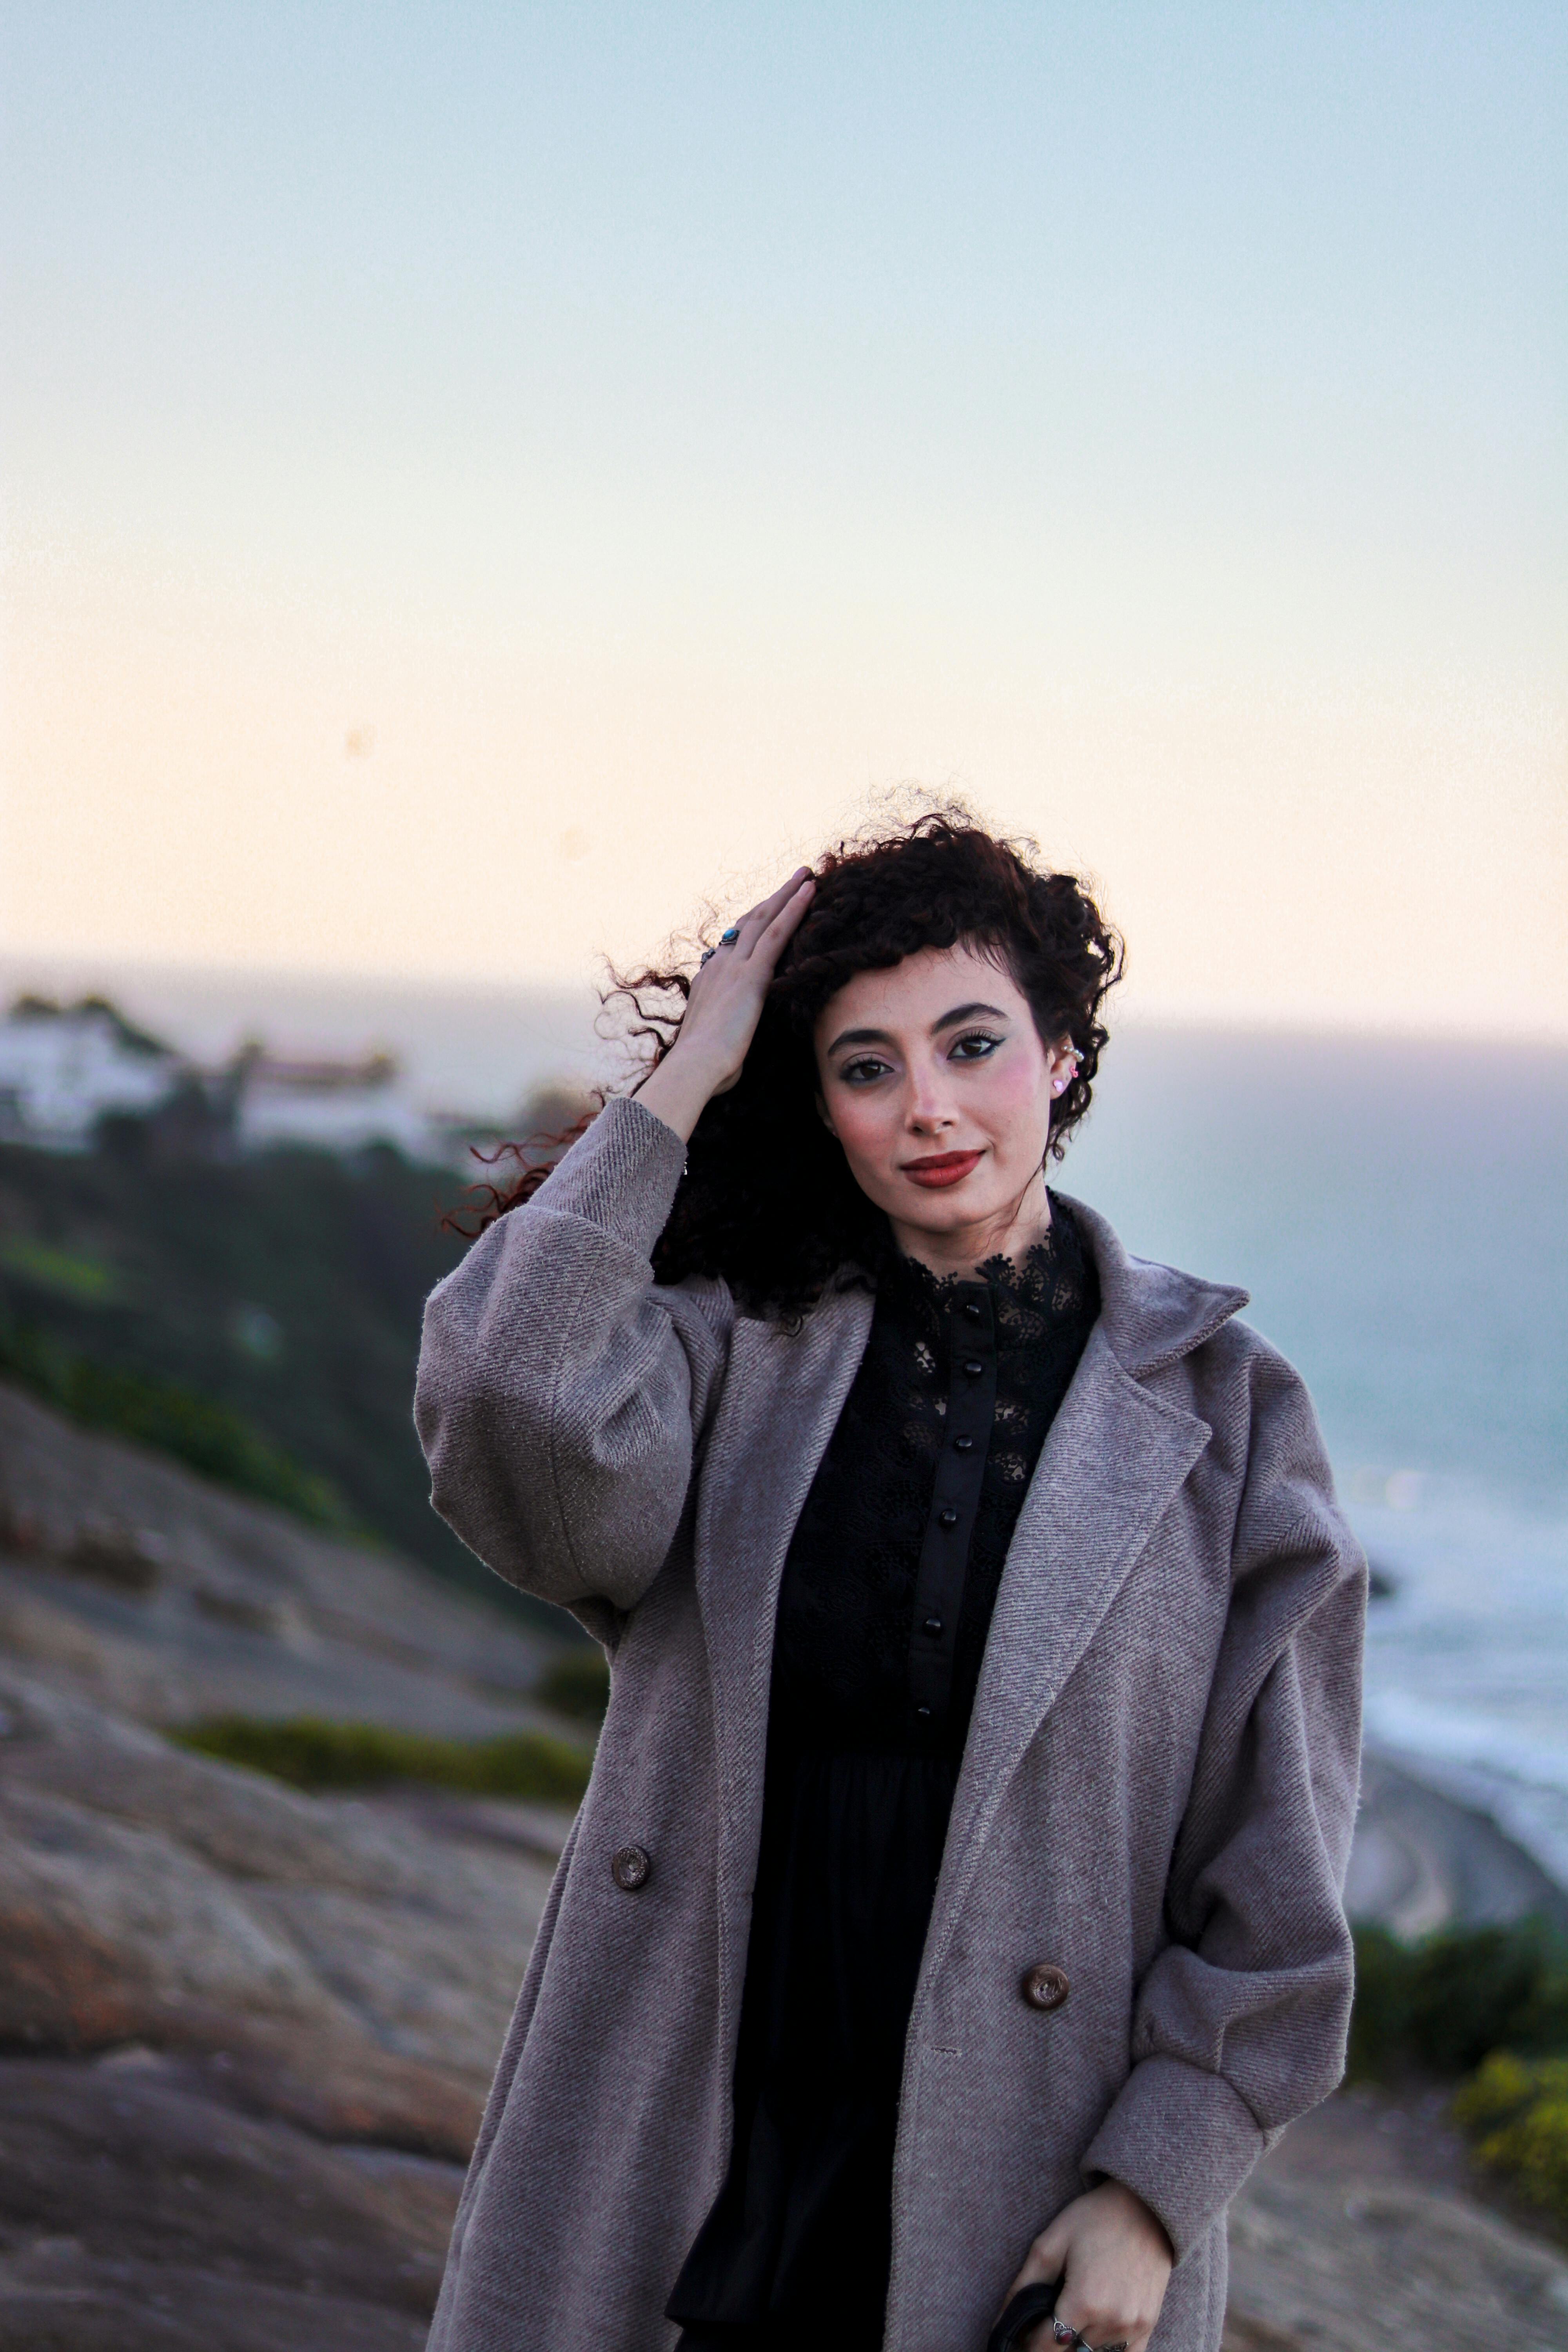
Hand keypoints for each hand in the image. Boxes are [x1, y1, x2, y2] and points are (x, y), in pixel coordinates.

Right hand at [636, 869, 814, 1140]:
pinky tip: (810, 892)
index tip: (767, 911)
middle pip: (749, 922)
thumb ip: (726, 1028)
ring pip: (765, 919)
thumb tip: (733, 1038)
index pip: (734, 943)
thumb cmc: (705, 1066)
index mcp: (710, 979)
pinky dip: (794, 909)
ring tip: (806, 876)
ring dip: (787, 894)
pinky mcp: (751, 974)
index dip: (753, 924)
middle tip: (792, 880)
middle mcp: (719, 964)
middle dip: (772, 899)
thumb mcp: (715, 1040)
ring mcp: (734, 966)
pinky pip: (777, 933)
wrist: (696, 1066)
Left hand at [1006, 2182, 1172, 2351]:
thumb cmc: (1094, 2219)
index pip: (1046, 2348)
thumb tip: (999, 2323)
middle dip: (1052, 2340)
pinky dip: (1104, 2347)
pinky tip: (1094, 2327)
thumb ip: (1023, 2286)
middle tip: (1045, 2319)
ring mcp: (1133, 2327)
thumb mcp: (1051, 2243)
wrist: (1144, 2206)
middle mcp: (1111, 2322)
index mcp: (1084, 2303)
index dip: (1029, 2345)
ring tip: (1071, 2314)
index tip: (1023, 2336)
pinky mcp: (1148, 2325)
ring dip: (1078, 2342)